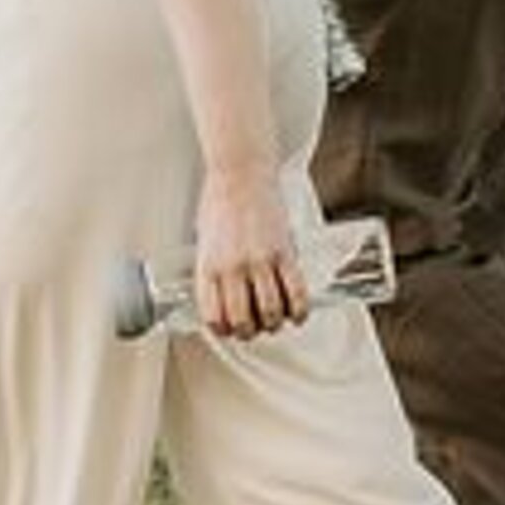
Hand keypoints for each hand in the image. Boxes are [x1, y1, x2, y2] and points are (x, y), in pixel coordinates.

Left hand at [194, 162, 310, 340]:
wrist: (240, 172)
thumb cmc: (220, 203)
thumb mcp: (205, 242)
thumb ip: (213, 271)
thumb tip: (223, 299)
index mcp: (209, 267)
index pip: (214, 317)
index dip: (224, 331)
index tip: (230, 329)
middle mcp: (232, 268)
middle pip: (243, 322)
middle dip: (251, 332)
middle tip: (256, 326)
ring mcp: (259, 261)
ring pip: (271, 313)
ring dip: (275, 323)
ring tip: (276, 319)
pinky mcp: (284, 253)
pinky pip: (296, 293)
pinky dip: (299, 311)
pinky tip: (297, 313)